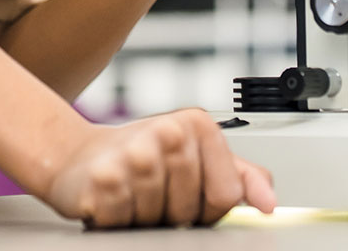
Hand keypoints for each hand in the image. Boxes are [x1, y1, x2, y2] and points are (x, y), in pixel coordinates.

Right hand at [43, 110, 275, 227]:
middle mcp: (166, 132)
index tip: (188, 191)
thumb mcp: (196, 157)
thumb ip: (241, 176)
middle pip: (193, 208)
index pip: (227, 193)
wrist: (79, 157)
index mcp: (196, 124)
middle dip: (175, 211)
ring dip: (145, 217)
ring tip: (133, 194)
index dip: (208, 206)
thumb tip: (269, 202)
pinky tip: (113, 198)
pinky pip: (128, 223)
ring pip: (161, 219)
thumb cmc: (142, 158)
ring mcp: (134, 154)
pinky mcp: (104, 179)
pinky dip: (119, 220)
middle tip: (154, 191)